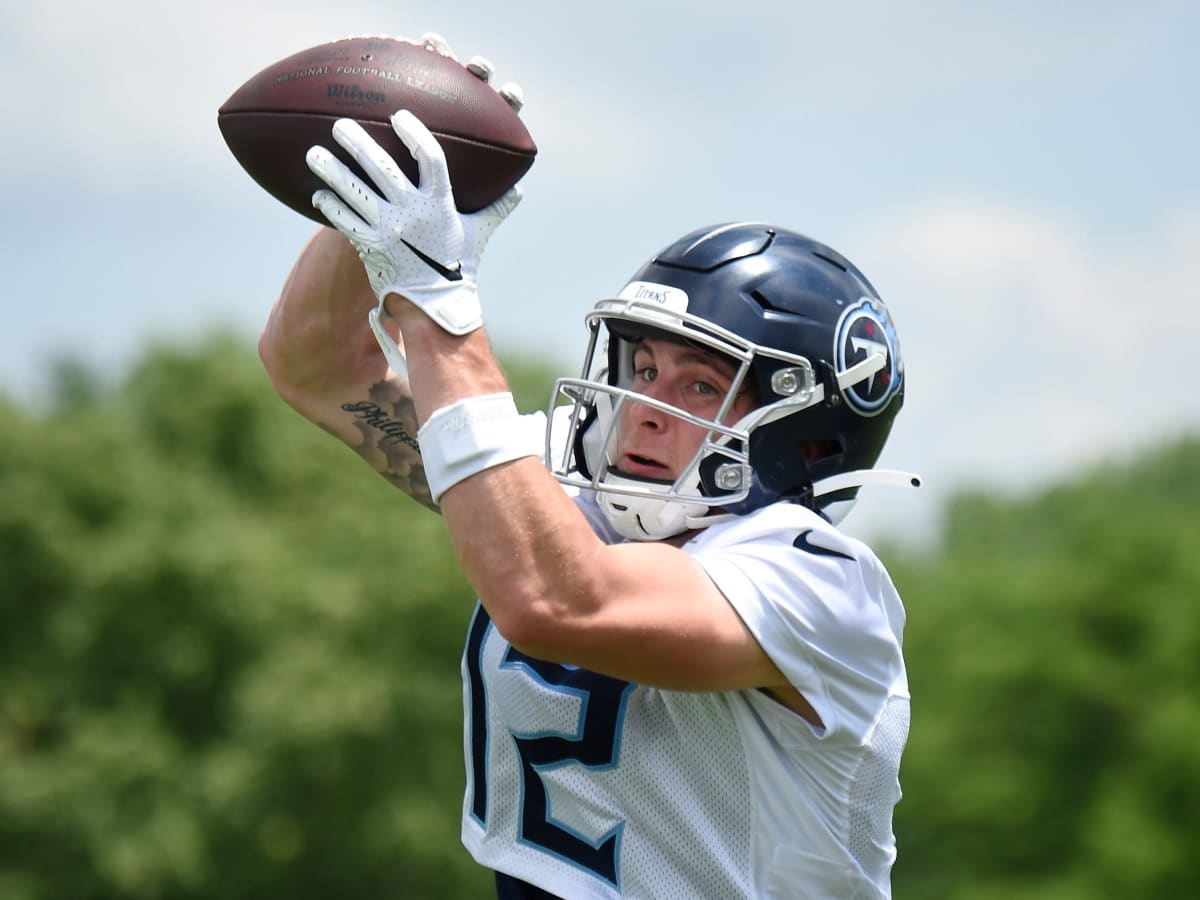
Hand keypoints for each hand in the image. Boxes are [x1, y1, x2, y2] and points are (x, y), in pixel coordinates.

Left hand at [306, 111, 520, 336]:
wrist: (435, 303)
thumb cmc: (459, 265)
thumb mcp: (479, 233)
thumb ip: (496, 208)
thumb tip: (519, 190)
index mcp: (440, 204)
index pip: (430, 158)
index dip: (414, 134)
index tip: (398, 116)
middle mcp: (412, 213)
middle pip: (381, 169)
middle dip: (358, 143)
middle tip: (340, 125)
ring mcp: (388, 230)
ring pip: (355, 193)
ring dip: (332, 171)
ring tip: (313, 153)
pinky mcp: (370, 247)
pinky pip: (345, 222)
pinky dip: (330, 207)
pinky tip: (317, 194)